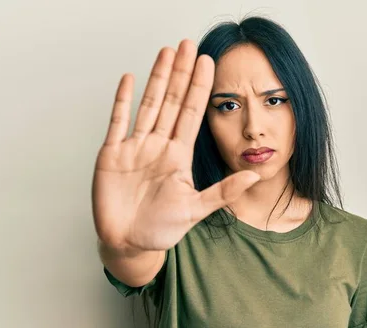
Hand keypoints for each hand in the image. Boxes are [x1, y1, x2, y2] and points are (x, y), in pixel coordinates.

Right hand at [91, 40, 259, 251]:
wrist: (129, 243)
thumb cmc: (161, 229)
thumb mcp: (195, 209)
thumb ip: (223, 192)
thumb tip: (255, 176)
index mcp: (178, 156)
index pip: (192, 114)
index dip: (199, 88)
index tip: (208, 63)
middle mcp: (158, 146)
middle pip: (172, 101)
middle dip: (180, 73)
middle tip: (189, 44)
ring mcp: (134, 148)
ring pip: (148, 105)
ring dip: (157, 78)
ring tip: (166, 52)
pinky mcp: (112, 154)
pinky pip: (117, 121)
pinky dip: (123, 100)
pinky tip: (130, 78)